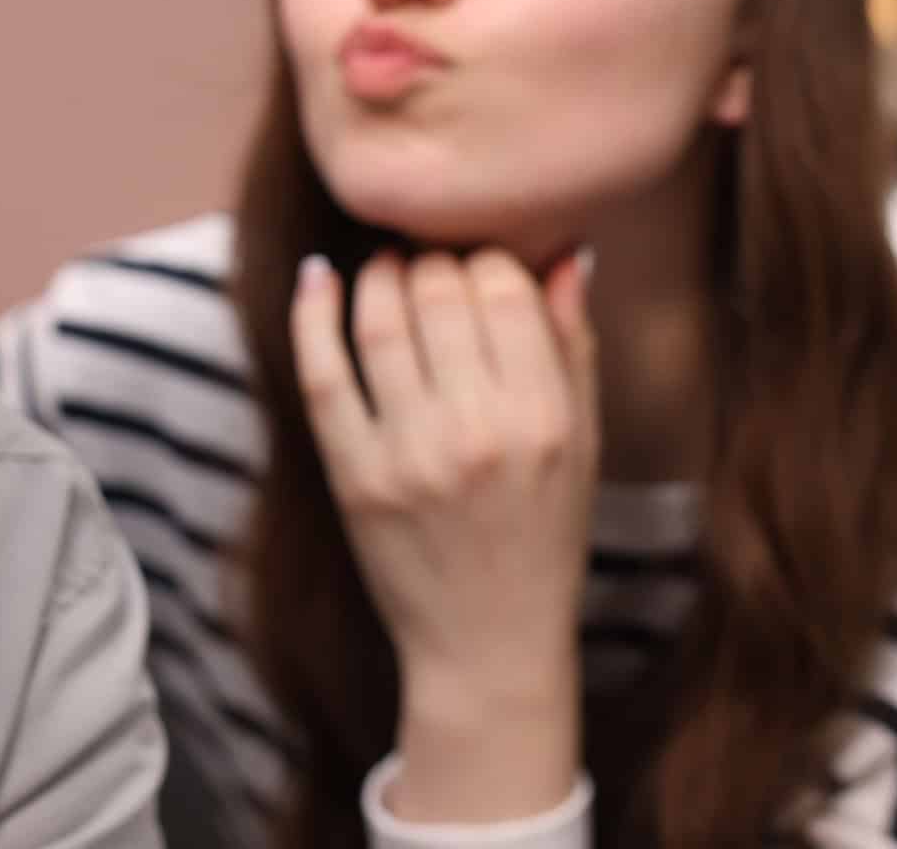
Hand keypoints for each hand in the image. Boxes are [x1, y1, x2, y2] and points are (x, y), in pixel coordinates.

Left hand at [290, 249, 595, 820]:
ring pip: (380, 322)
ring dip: (378, 276)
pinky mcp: (353, 477)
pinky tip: (320, 279)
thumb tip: (568, 253)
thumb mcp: (582, 445)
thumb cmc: (542, 536)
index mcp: (544, 418)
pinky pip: (322, 375)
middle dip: (431, 262)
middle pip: (440, 294)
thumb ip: (573, 347)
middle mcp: (478, 432)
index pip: (504, 289)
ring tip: (384, 267)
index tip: (477, 263)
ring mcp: (410, 455)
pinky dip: (313, 316)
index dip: (486, 258)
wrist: (487, 643)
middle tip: (427, 260)